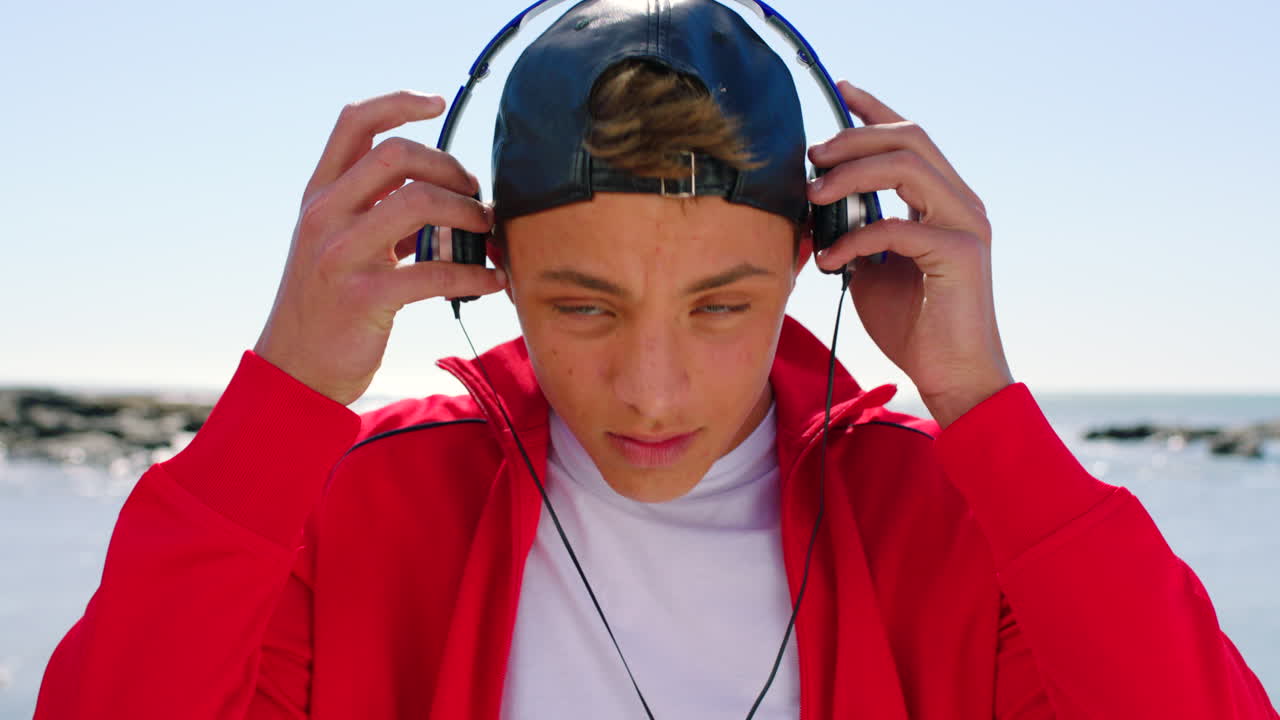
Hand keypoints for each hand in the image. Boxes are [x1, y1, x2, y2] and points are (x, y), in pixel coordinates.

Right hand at [254, 90, 506, 405]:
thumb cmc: (329, 305)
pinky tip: (493, 281)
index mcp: (320, 196)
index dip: (398, 103)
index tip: (438, 102)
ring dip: (467, 213)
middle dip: (449, 165)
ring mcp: (340, 256)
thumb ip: (376, 212)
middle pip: (396, 155)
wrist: (295, 370)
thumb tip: (443, 191)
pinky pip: (434, 272)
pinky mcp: (363, 298)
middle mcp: (324, 216)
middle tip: (474, 192)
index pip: (354, 124)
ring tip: (487, 231)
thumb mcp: (339, 245)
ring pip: (417, 202)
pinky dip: (476, 274)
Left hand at [806, 81, 1012, 428]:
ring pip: (908, 167)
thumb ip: (853, 232)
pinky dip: (855, 238)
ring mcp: (966, 224)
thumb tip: (813, 209)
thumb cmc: (913, 326)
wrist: (952, 377)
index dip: (875, 109)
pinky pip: (898, 228)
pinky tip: (830, 260)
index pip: (911, 138)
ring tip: (814, 196)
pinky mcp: (960, 254)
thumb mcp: (870, 270)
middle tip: (812, 157)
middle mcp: (961, 203)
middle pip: (910, 138)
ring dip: (852, 174)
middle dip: (853, 138)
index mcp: (942, 201)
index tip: (839, 91)